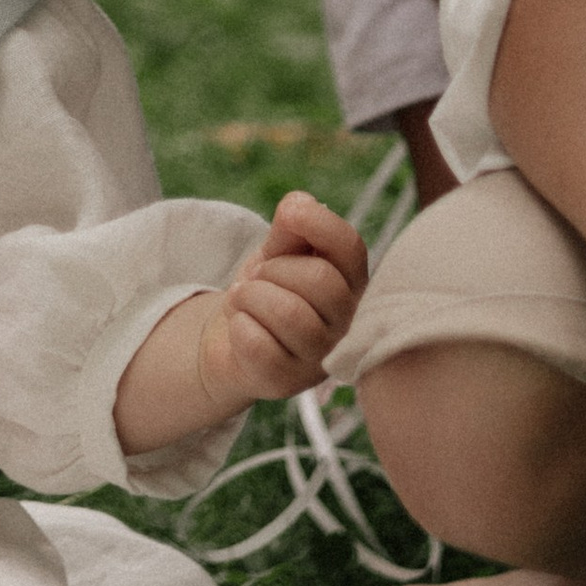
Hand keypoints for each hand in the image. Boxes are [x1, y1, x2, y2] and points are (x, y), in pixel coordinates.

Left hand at [196, 191, 368, 417]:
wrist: (234, 340)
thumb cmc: (268, 291)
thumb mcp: (278, 252)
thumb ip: (291, 228)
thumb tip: (300, 204)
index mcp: (351, 283)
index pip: (351, 248)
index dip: (320, 223)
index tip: (288, 214)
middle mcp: (347, 323)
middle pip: (319, 280)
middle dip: (274, 269)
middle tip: (259, 278)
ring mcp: (320, 357)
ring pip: (290, 314)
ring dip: (251, 297)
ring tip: (245, 300)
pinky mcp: (287, 381)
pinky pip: (259, 344)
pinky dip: (239, 327)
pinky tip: (243, 328)